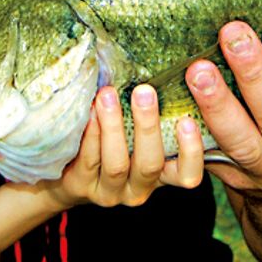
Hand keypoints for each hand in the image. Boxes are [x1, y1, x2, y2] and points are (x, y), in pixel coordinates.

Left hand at [53, 84, 202, 208]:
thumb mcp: (139, 136)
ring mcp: (110, 191)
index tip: (187, 120)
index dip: (191, 153)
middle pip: (149, 164)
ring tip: (109, 94)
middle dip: (147, 126)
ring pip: (116, 163)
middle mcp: (139, 188)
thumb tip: (165, 70)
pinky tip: (90, 109)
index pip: (187, 175)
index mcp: (162, 175)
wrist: (70, 173)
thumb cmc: (116, 142)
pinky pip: (89, 160)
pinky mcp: (82, 187)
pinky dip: (91, 132)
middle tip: (144, 92)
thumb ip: (155, 117)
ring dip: (113, 125)